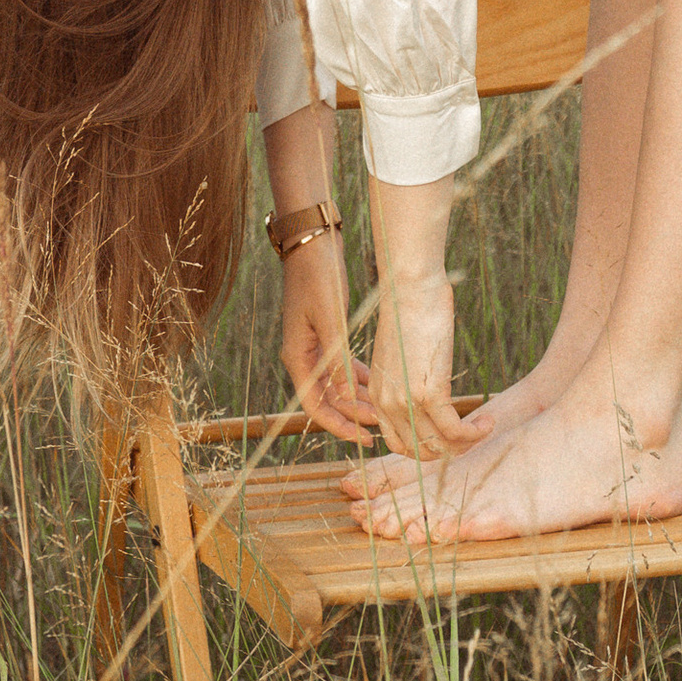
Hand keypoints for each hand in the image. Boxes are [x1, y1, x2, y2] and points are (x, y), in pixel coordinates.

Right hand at [279, 239, 373, 444]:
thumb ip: (338, 358)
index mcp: (297, 356)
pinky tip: (376, 384)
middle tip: (383, 429)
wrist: (313, 241)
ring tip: (384, 410)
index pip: (316, 405)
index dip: (340, 426)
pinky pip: (341, 366)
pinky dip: (358, 377)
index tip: (365, 439)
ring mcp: (313, 346)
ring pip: (336, 384)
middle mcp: (302, 356)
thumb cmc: (319, 275)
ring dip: (358, 398)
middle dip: (353, 415)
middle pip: (327, 399)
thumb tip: (347, 396)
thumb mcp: (331, 318)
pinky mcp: (325, 334)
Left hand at [364, 269, 482, 460]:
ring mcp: (407, 400)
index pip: (399, 445)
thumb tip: (425, 391)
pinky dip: (475, 432)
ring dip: (466, 444)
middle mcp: (388, 404)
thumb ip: (404, 379)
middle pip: (420, 451)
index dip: (427, 448)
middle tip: (472, 436)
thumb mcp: (399, 354)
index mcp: (378, 396)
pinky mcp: (429, 391)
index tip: (450, 438)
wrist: (410, 289)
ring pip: (439, 445)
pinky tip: (487, 421)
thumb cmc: (409, 313)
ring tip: (483, 427)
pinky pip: (454, 430)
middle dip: (449, 451)